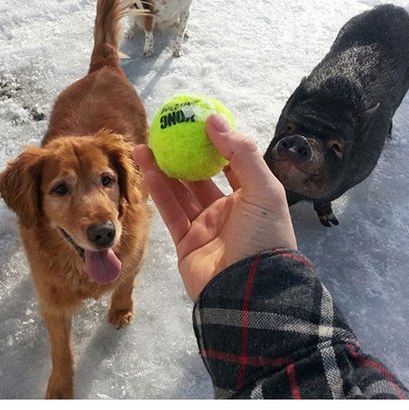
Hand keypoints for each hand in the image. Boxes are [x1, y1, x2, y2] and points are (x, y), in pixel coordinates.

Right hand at [133, 114, 297, 299]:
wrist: (249, 290)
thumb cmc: (264, 237)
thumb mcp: (263, 190)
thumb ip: (240, 153)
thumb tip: (214, 119)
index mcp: (251, 199)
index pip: (232, 165)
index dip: (215, 143)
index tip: (196, 122)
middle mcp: (228, 212)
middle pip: (200, 178)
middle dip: (182, 155)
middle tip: (164, 133)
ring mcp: (205, 229)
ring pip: (180, 193)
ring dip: (163, 170)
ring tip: (144, 146)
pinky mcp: (186, 245)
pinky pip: (170, 213)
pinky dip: (159, 192)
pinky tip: (148, 171)